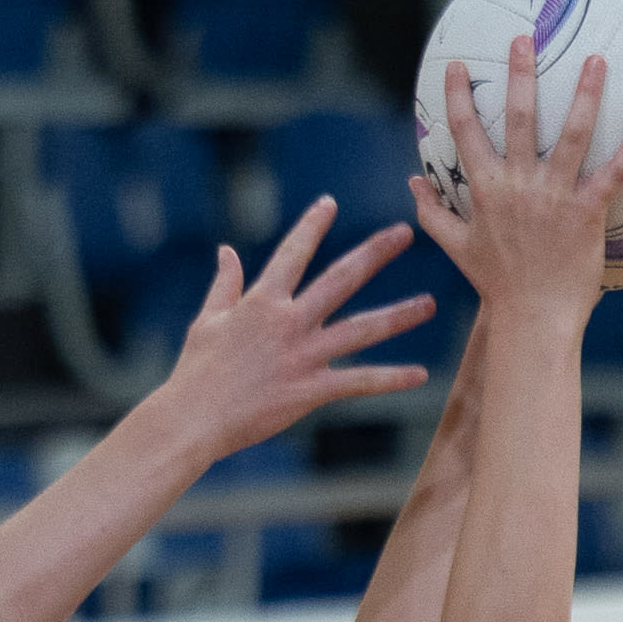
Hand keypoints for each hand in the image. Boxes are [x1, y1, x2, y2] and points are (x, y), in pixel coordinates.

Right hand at [153, 196, 436, 457]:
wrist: (193, 418)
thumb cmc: (196, 371)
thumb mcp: (207, 321)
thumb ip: (225, 284)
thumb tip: (227, 251)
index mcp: (262, 301)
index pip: (292, 253)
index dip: (311, 225)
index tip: (329, 203)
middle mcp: (288, 321)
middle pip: (341, 279)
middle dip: (375, 253)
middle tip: (405, 232)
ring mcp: (303, 355)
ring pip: (361, 330)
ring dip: (399, 315)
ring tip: (429, 304)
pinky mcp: (310, 389)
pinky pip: (359, 381)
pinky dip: (390, 379)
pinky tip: (420, 374)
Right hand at [410, 32, 622, 327]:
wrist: (533, 319)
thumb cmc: (496, 283)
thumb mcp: (456, 246)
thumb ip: (432, 212)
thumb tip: (412, 183)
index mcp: (485, 190)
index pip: (466, 133)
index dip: (459, 96)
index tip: (460, 64)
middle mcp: (518, 186)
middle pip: (518, 118)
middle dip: (520, 74)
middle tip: (525, 37)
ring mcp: (554, 196)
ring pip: (570, 134)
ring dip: (584, 93)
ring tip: (595, 59)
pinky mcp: (587, 212)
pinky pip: (613, 172)